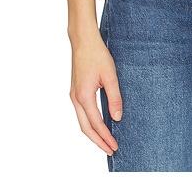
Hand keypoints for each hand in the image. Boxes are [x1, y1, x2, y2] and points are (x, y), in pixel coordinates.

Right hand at [69, 30, 122, 154]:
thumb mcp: (110, 75)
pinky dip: (90, 123)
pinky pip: (82, 113)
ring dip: (93, 133)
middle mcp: (75, 98)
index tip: (114, 147)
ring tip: (105, 141)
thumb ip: (114, 97)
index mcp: (84, 96)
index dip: (105, 137)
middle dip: (98, 141)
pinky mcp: (75, 91)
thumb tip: (117, 118)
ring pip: (82, 121)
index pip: (96, 124)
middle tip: (110, 150)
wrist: (83, 40)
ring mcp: (74, 95)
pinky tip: (99, 124)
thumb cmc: (97, 55)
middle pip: (85, 128)